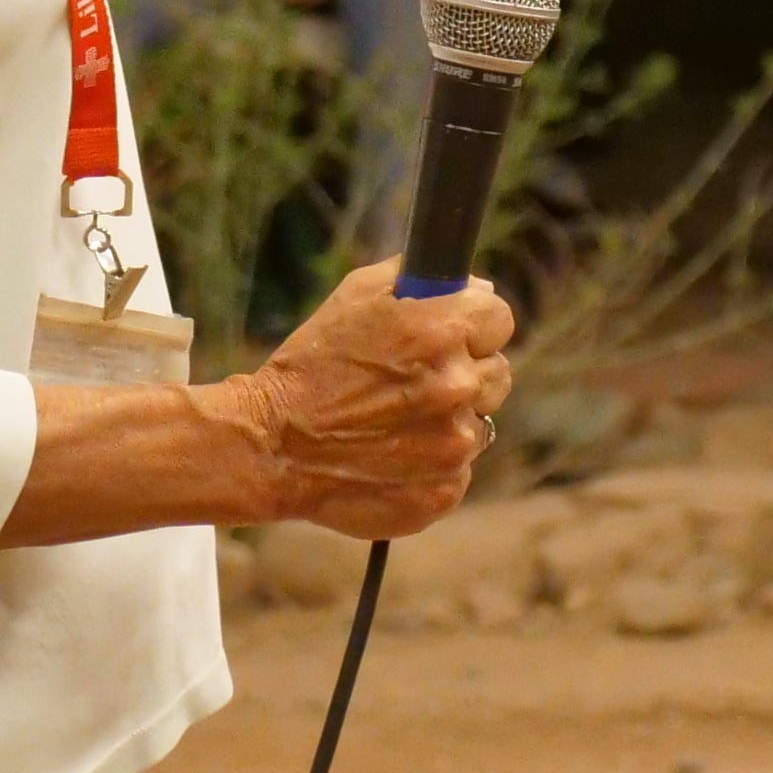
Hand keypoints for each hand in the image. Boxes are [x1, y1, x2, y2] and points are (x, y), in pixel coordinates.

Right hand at [234, 259, 514, 536]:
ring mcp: (453, 443)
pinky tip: (392, 456)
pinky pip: (458, 468)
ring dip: (448, 421)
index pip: (499, 318)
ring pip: (478, 422)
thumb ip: (425, 283)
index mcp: (440, 330)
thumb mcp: (359, 295)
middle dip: (462, 373)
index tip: (452, 337)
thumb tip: (474, 287)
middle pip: (496, 372)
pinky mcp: (444, 488)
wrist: (272, 445)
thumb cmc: (312, 365)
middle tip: (415, 384)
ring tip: (394, 422)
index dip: (474, 326)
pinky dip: (432, 464)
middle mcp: (455, 385)